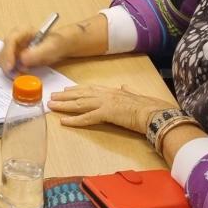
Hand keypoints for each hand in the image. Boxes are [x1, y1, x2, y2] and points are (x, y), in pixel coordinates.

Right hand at [0, 26, 66, 74]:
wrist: (59, 46)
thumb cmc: (56, 43)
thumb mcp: (50, 48)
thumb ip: (37, 53)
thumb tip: (22, 60)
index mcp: (23, 31)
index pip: (10, 40)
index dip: (8, 54)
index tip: (10, 67)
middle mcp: (14, 38)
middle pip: (2, 51)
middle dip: (7, 65)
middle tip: (17, 75)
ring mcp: (13, 47)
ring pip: (2, 60)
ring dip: (9, 70)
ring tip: (22, 74)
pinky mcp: (13, 56)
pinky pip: (7, 65)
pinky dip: (12, 71)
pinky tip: (21, 74)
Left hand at [48, 84, 174, 134]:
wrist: (155, 112)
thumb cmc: (149, 106)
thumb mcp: (136, 95)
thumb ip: (129, 91)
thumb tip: (125, 86)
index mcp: (112, 90)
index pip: (89, 89)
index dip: (76, 89)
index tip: (65, 89)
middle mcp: (106, 94)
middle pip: (80, 94)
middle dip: (64, 96)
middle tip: (52, 96)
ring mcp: (105, 103)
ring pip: (79, 104)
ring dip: (64, 105)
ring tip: (52, 106)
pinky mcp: (106, 113)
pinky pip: (87, 118)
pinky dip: (74, 120)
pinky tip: (64, 121)